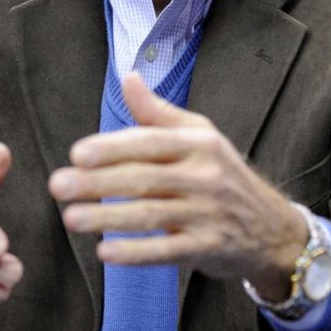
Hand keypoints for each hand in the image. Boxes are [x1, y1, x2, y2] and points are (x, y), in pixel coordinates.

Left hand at [49, 73, 307, 300]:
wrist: (272, 228)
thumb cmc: (223, 175)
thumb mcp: (200, 136)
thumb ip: (158, 113)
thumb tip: (128, 77)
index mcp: (200, 143)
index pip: (151, 143)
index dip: (113, 148)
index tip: (77, 154)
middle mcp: (206, 175)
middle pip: (145, 178)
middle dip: (98, 182)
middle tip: (58, 186)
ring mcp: (209, 213)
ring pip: (151, 215)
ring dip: (108, 217)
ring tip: (71, 219)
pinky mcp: (208, 247)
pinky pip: (167, 250)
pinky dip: (135, 253)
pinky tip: (104, 252)